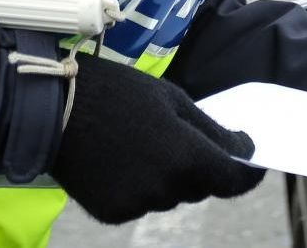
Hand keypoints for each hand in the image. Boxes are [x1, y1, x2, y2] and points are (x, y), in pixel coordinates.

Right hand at [50, 55, 264, 223]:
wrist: (53, 109)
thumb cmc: (116, 93)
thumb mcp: (172, 98)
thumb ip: (212, 130)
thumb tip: (243, 150)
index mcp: (186, 156)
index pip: (233, 179)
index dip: (248, 173)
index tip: (253, 162)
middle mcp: (166, 188)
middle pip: (200, 187)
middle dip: (200, 166)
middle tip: (178, 136)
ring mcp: (138, 204)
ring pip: (170, 196)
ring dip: (168, 177)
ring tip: (140, 143)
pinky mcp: (113, 213)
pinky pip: (141, 203)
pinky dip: (140, 186)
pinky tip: (120, 160)